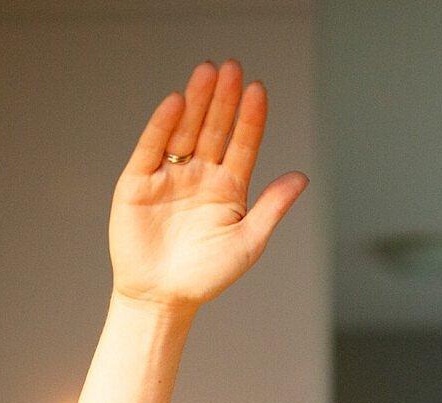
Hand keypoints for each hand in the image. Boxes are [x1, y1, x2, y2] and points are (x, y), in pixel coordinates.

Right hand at [108, 59, 309, 310]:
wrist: (164, 297)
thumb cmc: (208, 274)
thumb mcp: (248, 241)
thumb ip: (272, 207)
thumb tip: (302, 177)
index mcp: (229, 187)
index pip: (243, 143)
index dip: (251, 117)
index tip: (259, 89)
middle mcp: (200, 175)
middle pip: (214, 128)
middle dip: (223, 98)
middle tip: (231, 66)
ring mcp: (169, 175)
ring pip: (184, 130)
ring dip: (196, 101)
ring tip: (207, 71)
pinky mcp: (139, 181)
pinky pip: (152, 147)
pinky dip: (162, 124)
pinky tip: (176, 101)